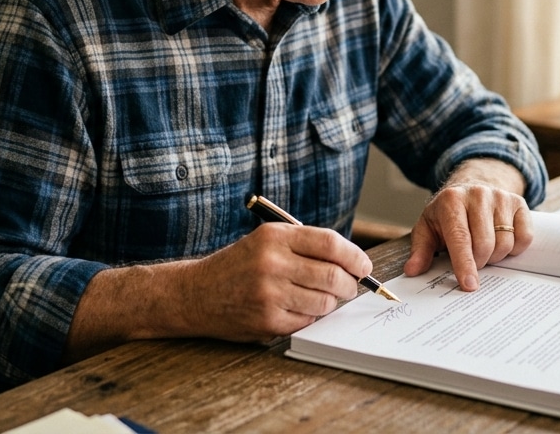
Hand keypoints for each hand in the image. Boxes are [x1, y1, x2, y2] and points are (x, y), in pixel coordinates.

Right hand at [174, 223, 371, 341]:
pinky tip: (297, 310)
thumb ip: (305, 246)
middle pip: (333, 275)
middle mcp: (272, 263)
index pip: (330, 243)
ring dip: (331, 303)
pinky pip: (307, 321)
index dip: (355, 256)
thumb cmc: (238, 266)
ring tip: (322, 298)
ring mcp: (269, 294)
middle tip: (349, 287)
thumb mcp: (266, 241)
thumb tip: (352, 262)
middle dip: (349, 284)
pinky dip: (310, 318)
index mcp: (275, 236)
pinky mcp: (267, 320)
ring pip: (324, 302)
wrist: (195, 294)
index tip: (364, 266)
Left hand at [404, 158, 532, 290]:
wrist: (471, 187)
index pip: (460, 238)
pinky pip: (524, 238)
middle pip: (485, 244)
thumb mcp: (428, 228)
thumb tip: (412, 270)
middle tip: (472, 261)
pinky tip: (501, 241)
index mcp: (452, 201)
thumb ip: (420, 250)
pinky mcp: (519, 202)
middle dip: (479, 262)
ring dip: (495, 256)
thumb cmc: (448, 214)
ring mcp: (501, 197)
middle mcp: (478, 194)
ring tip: (484, 249)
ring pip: (505, 243)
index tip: (469, 285)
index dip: (465, 264)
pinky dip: (514, 248)